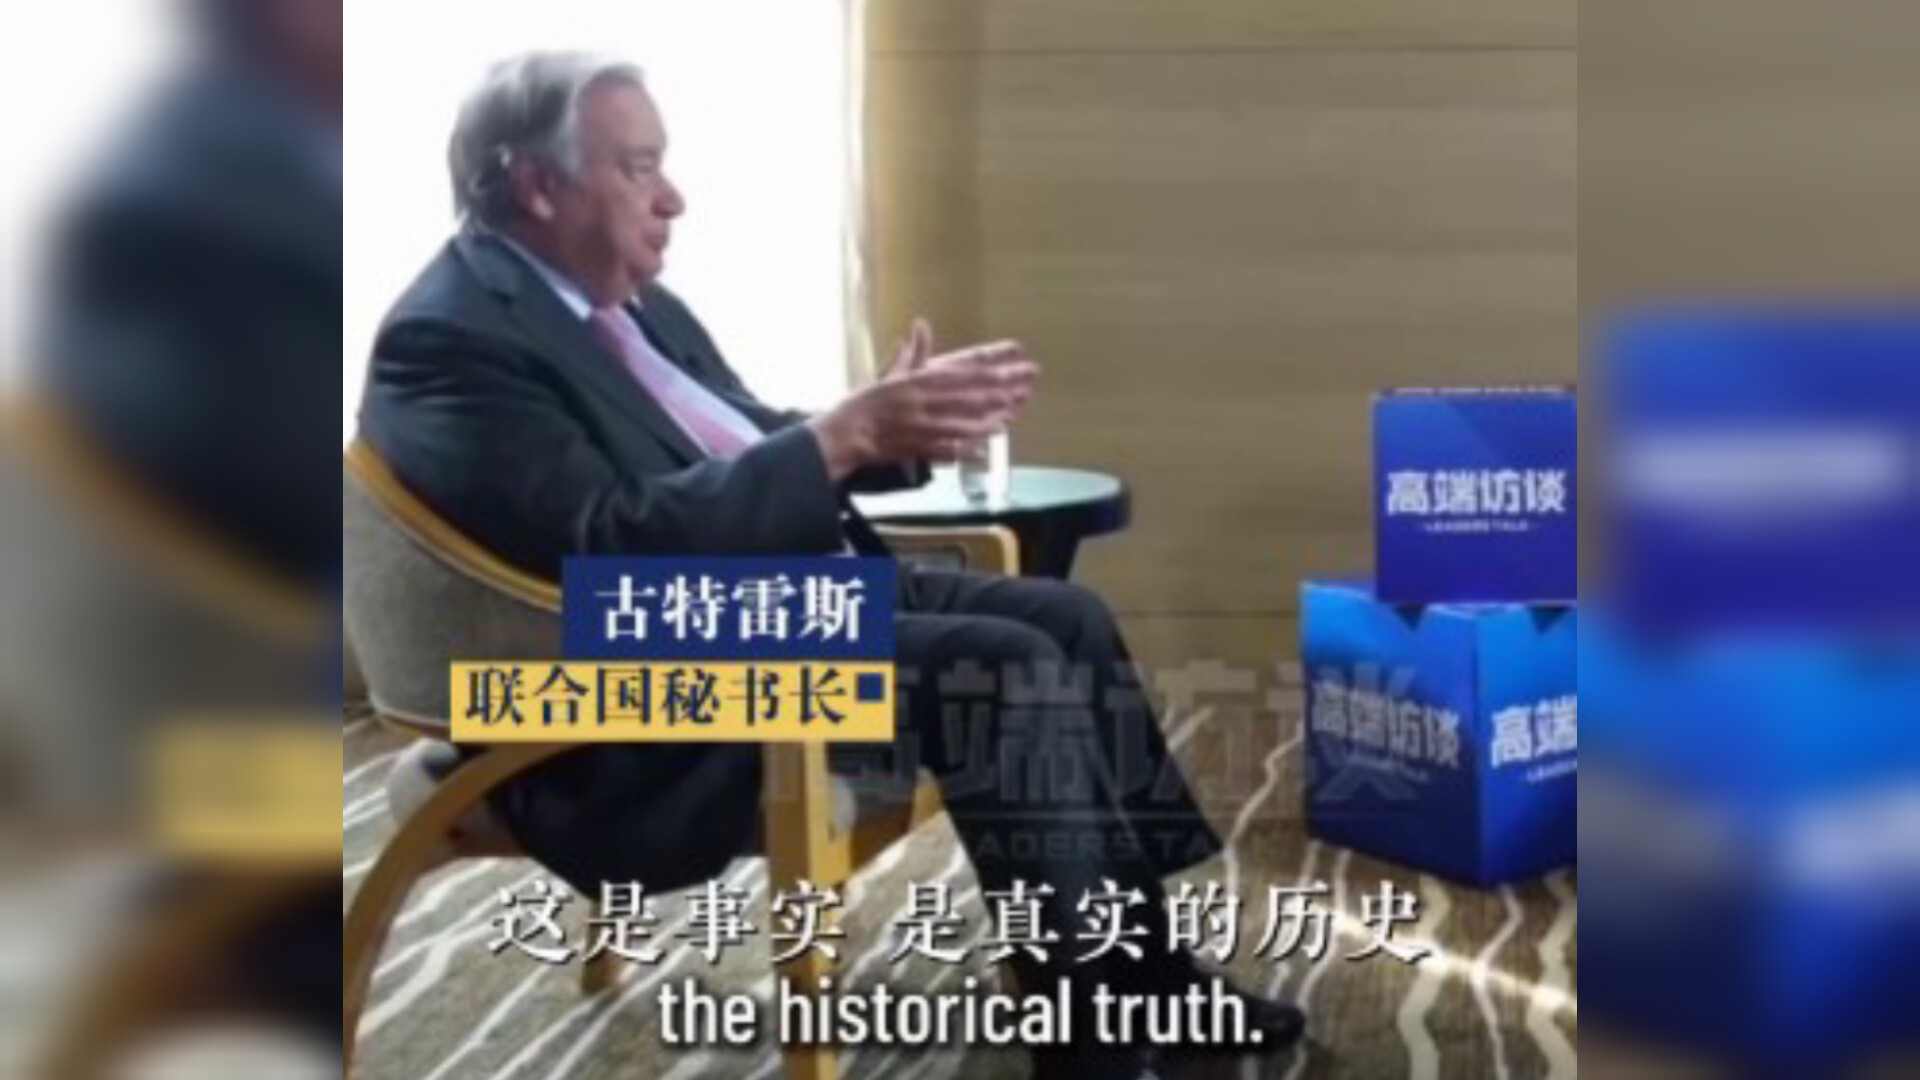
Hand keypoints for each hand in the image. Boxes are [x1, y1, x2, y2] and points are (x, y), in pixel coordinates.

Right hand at [809, 317, 1037, 479]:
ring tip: (1019, 406)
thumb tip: (920, 324)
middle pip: (972, 391)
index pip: (963, 365)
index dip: (992, 358)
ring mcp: (926, 424)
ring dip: (995, 412)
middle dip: (1004, 383)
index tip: (1016, 351)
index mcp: (920, 379)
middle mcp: (926, 399)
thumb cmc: (868, 403)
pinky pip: (953, 445)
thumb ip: (911, 353)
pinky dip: (973, 443)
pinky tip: (991, 440)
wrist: (848, 432)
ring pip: (968, 418)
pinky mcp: (924, 446)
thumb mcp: (890, 374)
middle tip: (1030, 377)